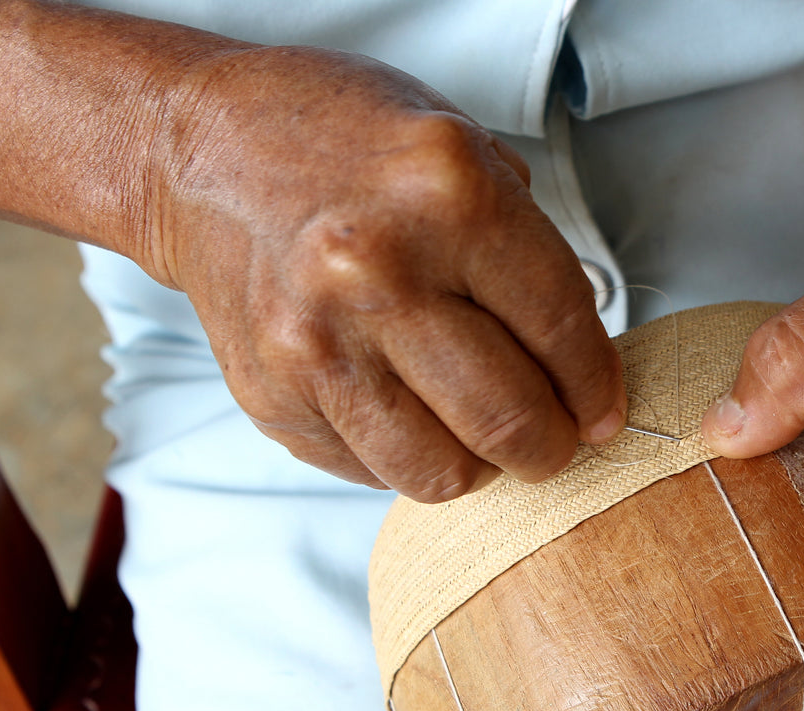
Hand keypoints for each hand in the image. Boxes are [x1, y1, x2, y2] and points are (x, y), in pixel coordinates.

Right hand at [140, 46, 623, 501]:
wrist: (200, 152)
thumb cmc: (346, 146)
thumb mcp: (465, 150)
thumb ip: (529, 253)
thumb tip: (585, 369)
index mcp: (448, 196)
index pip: (562, 330)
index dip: (597, 387)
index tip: (602, 411)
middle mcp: (378, 271)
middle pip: (510, 419)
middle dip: (552, 445)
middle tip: (555, 436)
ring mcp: (317, 343)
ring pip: (445, 471)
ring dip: (482, 465)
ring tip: (482, 430)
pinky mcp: (274, 396)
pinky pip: (375, 469)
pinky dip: (409, 455)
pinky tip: (408, 407)